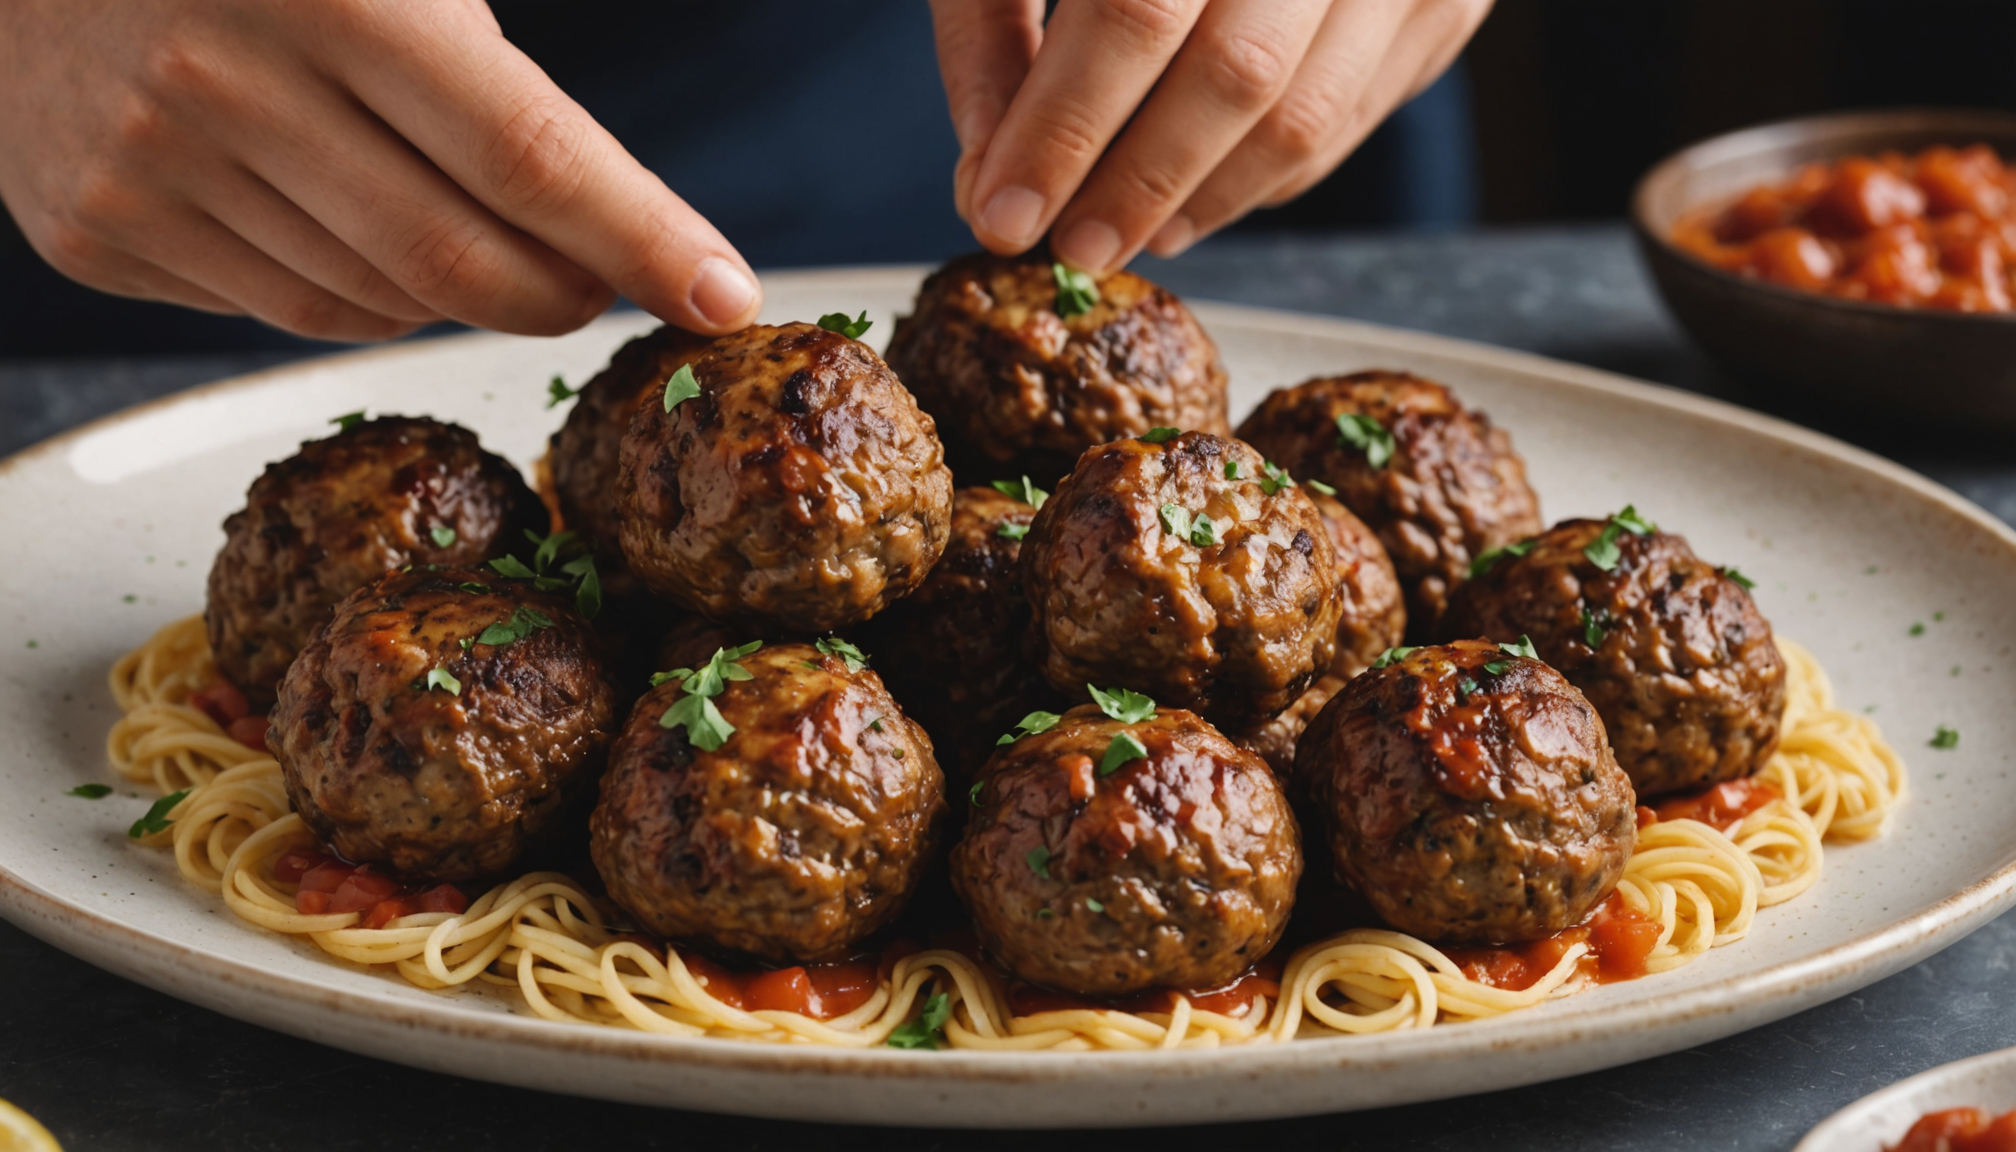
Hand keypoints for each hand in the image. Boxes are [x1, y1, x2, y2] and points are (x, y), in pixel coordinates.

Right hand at [0, 0, 761, 340]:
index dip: (644, 241)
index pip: (531, 157)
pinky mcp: (95, 231)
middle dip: (570, 293)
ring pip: (381, 307)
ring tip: (471, 228)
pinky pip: (288, 312)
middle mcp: (225, 80)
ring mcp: (145, 168)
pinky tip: (358, 227)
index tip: (725, 300)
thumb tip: (614, 198)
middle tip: (609, 283)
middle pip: (464, 264)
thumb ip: (489, 55)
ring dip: (462, 292)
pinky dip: (360, 295)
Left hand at [930, 0, 1490, 270]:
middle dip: (1136, 184)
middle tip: (1067, 249)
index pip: (1137, 12)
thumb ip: (993, 27)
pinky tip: (1189, 199)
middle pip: (1236, 73)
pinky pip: (1352, 117)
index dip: (1065, 128)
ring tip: (1119, 234)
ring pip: (1306, 114)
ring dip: (1201, 199)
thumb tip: (988, 181)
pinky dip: (1263, 178)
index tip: (1004, 214)